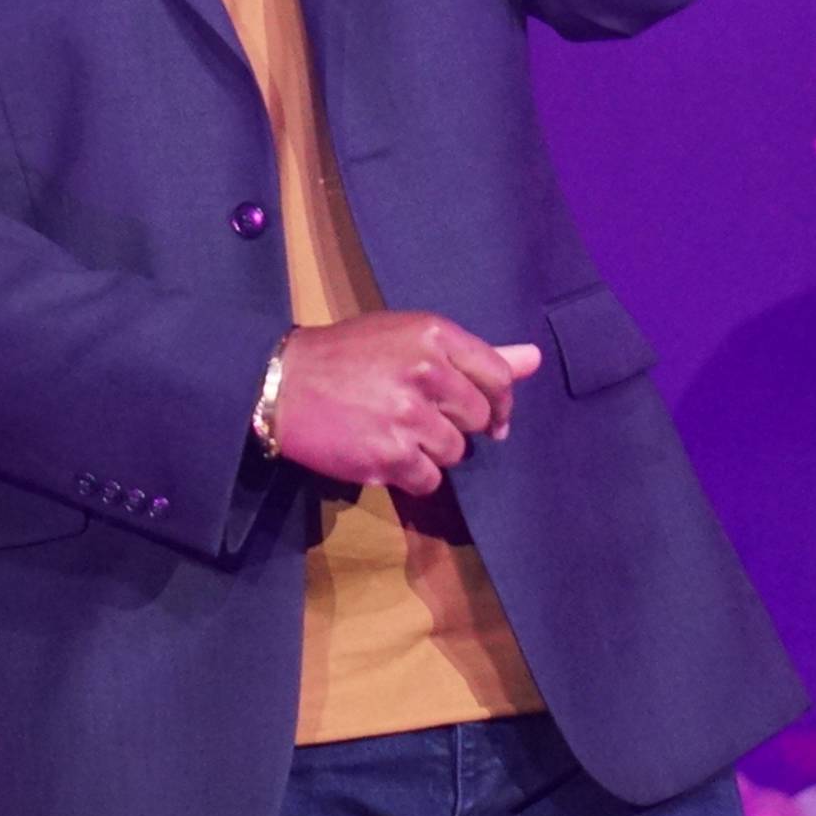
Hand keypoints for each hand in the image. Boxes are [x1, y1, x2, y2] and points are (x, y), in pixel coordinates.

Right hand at [262, 313, 542, 496]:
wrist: (280, 383)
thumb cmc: (346, 356)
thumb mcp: (407, 339)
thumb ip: (473, 355)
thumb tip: (534, 359)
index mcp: (434, 335)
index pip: (498, 377)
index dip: (498, 404)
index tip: (489, 418)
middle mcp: (426, 372)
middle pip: (477, 420)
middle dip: (453, 426)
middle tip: (414, 417)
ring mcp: (409, 416)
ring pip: (454, 453)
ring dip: (428, 451)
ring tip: (391, 432)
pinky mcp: (390, 455)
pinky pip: (427, 480)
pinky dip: (408, 474)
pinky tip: (380, 451)